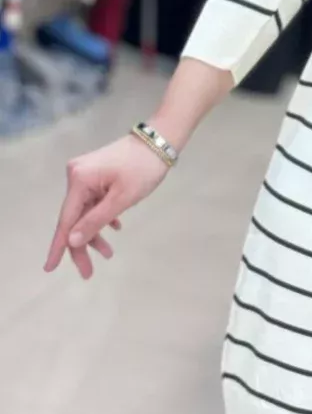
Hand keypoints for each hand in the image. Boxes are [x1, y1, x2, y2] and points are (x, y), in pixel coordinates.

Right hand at [44, 134, 169, 279]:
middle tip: (88, 273)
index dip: (58, 247)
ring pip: (85, 212)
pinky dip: (102, 217)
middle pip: (74, 218)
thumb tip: (71, 241)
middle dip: (82, 245)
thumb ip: (95, 221)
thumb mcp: (121, 199)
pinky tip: (114, 228)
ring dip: (95, 232)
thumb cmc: (144, 168)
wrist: (159, 140)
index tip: (49, 269)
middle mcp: (76, 175)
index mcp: (79, 180)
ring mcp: (86, 174)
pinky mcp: (96, 173)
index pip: (66, 221)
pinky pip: (94, 202)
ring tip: (108, 254)